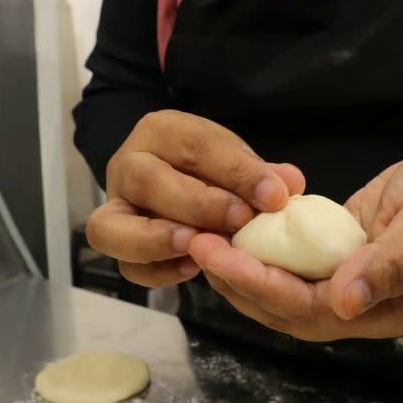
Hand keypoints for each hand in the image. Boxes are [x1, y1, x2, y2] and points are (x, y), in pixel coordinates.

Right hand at [85, 110, 305, 287]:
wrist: (175, 173)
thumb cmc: (207, 165)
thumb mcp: (233, 157)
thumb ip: (260, 172)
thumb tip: (291, 183)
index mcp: (161, 131)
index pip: (195, 146)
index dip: (237, 172)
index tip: (275, 196)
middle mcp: (128, 164)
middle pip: (147, 181)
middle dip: (199, 205)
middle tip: (241, 221)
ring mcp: (114, 205)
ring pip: (111, 227)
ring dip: (157, 240)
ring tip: (199, 248)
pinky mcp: (115, 242)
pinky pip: (125, 265)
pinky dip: (157, 271)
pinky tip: (193, 269)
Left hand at [188, 149, 402, 340]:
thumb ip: (395, 264)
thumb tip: (346, 303)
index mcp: (387, 309)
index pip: (312, 309)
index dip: (263, 285)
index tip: (221, 255)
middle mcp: (360, 306)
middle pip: (286, 307)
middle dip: (238, 280)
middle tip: (197, 245)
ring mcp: (345, 282)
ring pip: (283, 289)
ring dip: (241, 270)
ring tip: (203, 241)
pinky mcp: (334, 257)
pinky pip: (291, 263)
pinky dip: (260, 251)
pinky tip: (233, 230)